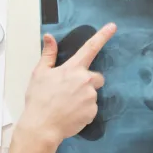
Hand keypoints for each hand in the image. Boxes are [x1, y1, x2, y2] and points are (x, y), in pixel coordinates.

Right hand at [19, 23, 117, 144]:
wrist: (42, 126)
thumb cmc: (39, 99)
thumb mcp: (39, 73)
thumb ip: (48, 54)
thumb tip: (50, 37)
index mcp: (73, 69)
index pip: (90, 48)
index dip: (103, 36)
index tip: (113, 26)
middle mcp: (86, 81)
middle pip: (96, 77)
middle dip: (88, 82)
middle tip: (71, 91)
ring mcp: (91, 97)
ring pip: (92, 94)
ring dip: (84, 97)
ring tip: (67, 105)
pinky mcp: (92, 112)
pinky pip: (91, 109)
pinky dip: (83, 111)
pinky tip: (70, 114)